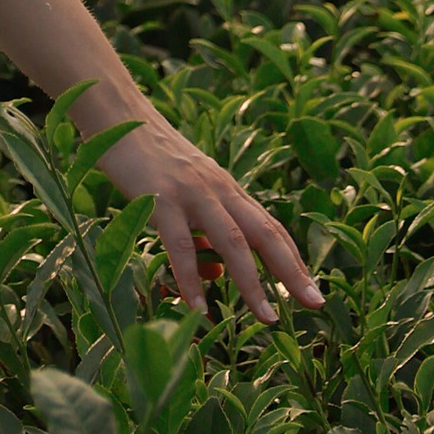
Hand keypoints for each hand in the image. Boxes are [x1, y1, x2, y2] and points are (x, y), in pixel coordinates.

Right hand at [95, 113, 323, 325]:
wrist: (118, 115)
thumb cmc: (150, 159)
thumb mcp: (187, 192)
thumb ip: (204, 231)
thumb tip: (216, 276)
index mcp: (228, 189)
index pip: (271, 228)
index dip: (294, 261)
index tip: (313, 293)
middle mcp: (219, 190)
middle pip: (265, 234)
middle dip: (292, 271)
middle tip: (315, 305)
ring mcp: (192, 194)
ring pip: (232, 242)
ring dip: (251, 282)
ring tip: (266, 318)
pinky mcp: (161, 199)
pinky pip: (181, 245)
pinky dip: (190, 279)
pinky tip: (197, 308)